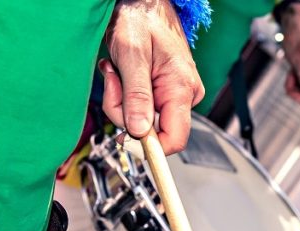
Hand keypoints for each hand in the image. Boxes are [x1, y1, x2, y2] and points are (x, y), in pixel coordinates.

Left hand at [102, 0, 204, 154]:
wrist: (144, 3)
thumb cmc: (140, 18)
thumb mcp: (132, 54)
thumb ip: (136, 96)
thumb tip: (140, 132)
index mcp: (181, 89)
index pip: (175, 139)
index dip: (150, 146)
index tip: (125, 139)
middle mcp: (185, 95)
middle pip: (154, 130)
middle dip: (125, 113)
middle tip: (114, 82)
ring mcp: (177, 94)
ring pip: (144, 119)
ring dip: (122, 101)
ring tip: (117, 72)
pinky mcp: (167, 92)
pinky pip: (143, 108)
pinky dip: (127, 95)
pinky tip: (124, 75)